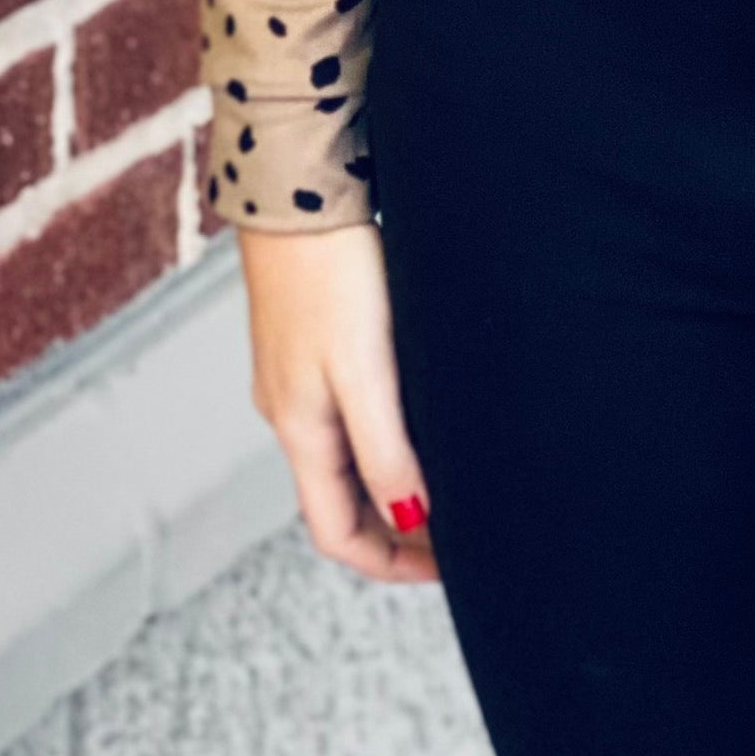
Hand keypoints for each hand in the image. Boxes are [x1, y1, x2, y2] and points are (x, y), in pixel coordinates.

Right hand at [238, 219, 438, 585]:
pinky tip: (422, 412)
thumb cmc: (329, 274)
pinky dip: (384, 432)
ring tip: (453, 475)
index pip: (337, 534)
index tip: (450, 568)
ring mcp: (296, 374)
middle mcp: (291, 411)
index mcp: (299, 430)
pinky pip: (347, 409)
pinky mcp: (312, 337)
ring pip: (346, 455)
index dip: (390, 563)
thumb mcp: (363, 372)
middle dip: (397, 525)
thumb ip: (385, 451)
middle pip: (342, 499)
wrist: (297, 187)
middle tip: (463, 526)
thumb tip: (411, 523)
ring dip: (393, 478)